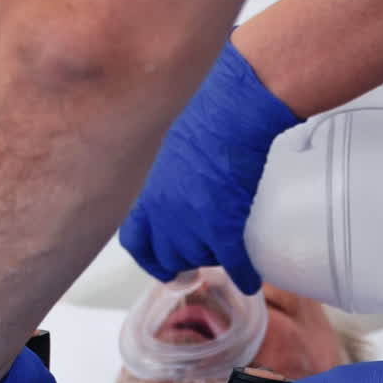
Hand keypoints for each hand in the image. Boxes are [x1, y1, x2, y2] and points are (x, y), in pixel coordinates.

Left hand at [120, 39, 298, 293]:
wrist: (234, 101)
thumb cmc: (201, 105)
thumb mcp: (159, 138)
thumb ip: (156, 168)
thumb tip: (165, 181)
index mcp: (142, 191)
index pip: (134, 241)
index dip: (148, 254)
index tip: (160, 259)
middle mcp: (160, 214)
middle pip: (168, 254)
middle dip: (184, 254)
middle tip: (199, 250)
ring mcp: (190, 222)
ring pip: (201, 257)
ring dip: (213, 255)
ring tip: (225, 240)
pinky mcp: (222, 224)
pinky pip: (233, 263)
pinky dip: (243, 274)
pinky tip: (249, 281)